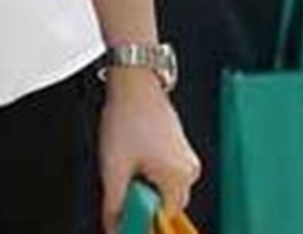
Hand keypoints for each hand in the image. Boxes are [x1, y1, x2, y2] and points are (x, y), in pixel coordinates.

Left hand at [97, 70, 198, 232]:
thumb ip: (114, 202)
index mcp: (178, 178)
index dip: (143, 214)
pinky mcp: (180, 147)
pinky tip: (134, 151)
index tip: (126, 208)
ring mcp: (187, 157)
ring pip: (165, 185)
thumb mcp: (113, 165)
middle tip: (122, 177)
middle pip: (167, 201)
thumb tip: (114, 226)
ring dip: (146, 181)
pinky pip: (167, 170)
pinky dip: (150, 169)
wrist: (133, 82)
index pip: (164, 214)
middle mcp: (190, 170)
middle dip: (143, 196)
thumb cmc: (126, 117)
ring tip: (127, 158)